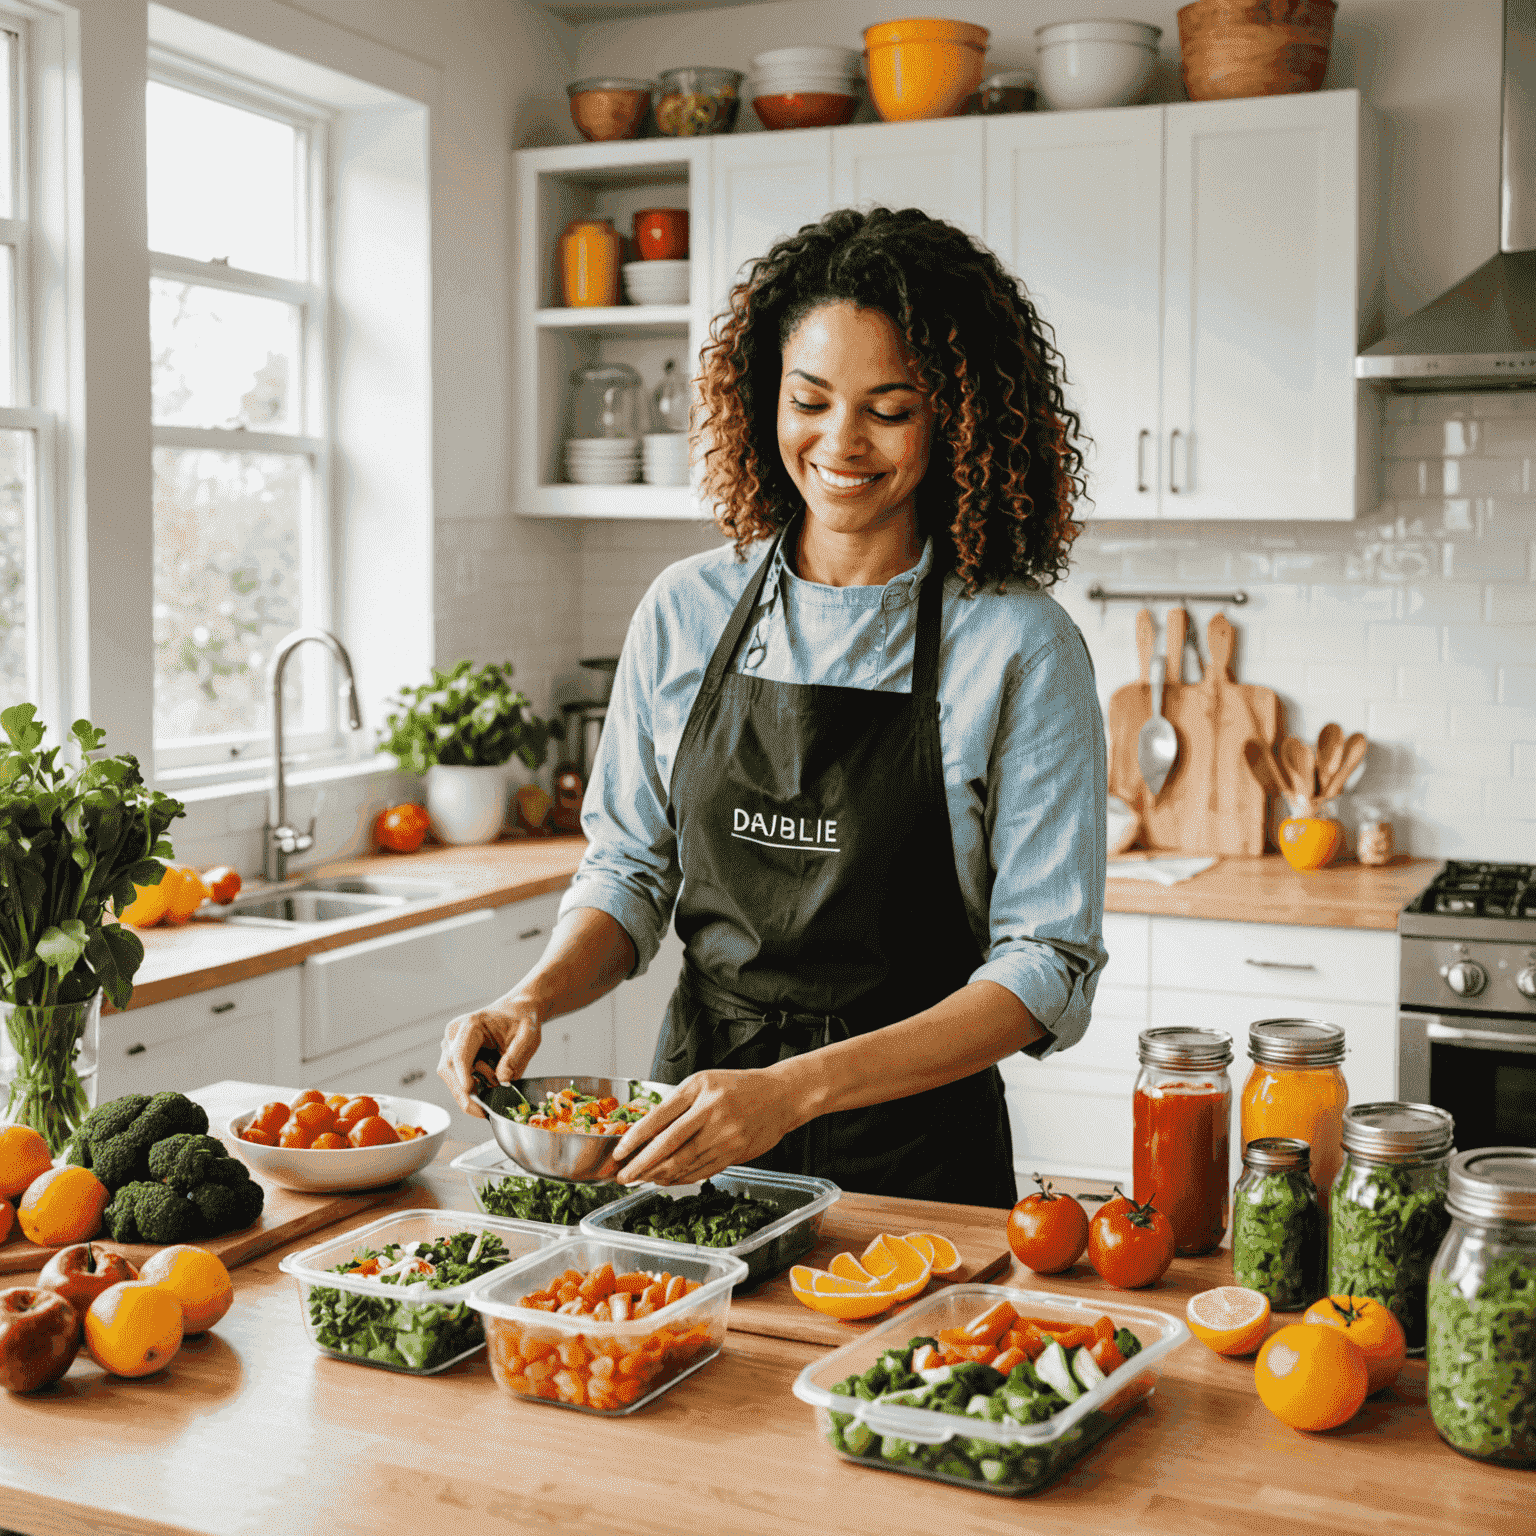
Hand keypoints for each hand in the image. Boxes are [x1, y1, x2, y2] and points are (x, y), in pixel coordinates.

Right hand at [437, 997, 541, 1115]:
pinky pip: (458, 1079)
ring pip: (452, 1078)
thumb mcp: (529, 1035)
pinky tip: (490, 1087)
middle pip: (448, 1069)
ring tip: (497, 1088)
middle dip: (464, 1093)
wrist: (517, 1011)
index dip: (462, 1075)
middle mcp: (455, 1035)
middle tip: (483, 1112)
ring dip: (472, 1089)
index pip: (459, 1054)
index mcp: (470, 1024)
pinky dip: (473, 1087)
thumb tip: (502, 1079)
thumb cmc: (522, 1019)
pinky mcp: (455, 1057)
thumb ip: (516, 1056)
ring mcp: (452, 1046)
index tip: (469, 1091)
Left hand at [610, 1068, 801, 1185]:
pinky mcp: (735, 1153)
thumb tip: (645, 1134)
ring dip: (658, 1175)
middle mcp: (711, 1111)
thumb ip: (678, 1105)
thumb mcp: (704, 1083)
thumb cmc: (737, 1087)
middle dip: (641, 1165)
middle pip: (668, 1145)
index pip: (659, 1117)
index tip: (618, 1153)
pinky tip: (666, 1181)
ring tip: (641, 1180)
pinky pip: (701, 1170)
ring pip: (684, 1162)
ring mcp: (724, 1134)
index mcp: (698, 1089)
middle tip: (623, 1176)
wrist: (780, 1096)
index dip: (635, 1138)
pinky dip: (680, 1178)